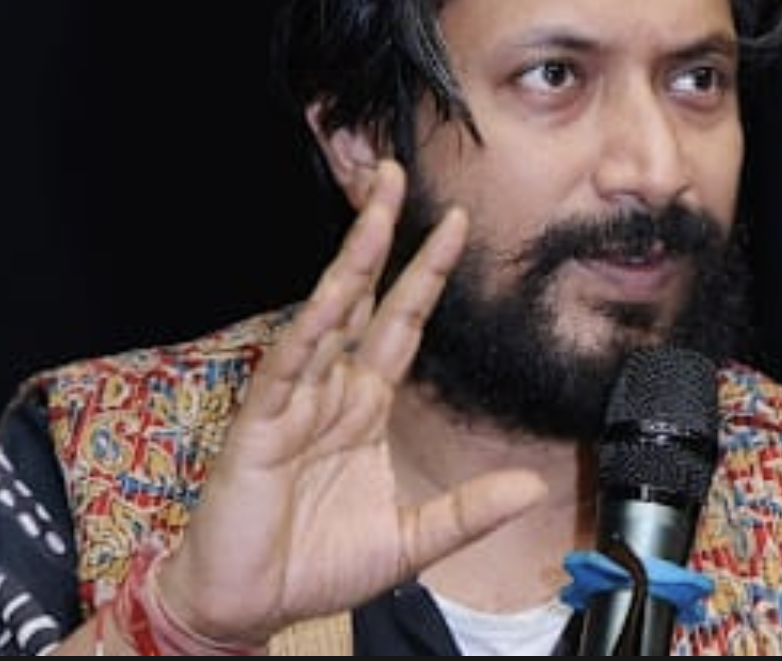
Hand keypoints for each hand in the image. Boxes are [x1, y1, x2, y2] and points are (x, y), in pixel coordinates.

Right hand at [152, 159, 547, 647]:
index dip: (427, 274)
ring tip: (372, 206)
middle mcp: (333, 388)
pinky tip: (333, 292)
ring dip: (351, 258)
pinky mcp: (261, 420)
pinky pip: (289, 363)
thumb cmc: (319, 564)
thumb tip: (531, 487)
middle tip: (395, 176)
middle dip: (380, 235)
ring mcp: (296, 397)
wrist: (250, 606)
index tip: (456, 224)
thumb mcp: (410, 539)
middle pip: (363, 295)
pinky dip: (310, 327)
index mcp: (365, 405)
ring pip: (328, 311)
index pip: (402, 322)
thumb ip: (466, 511)